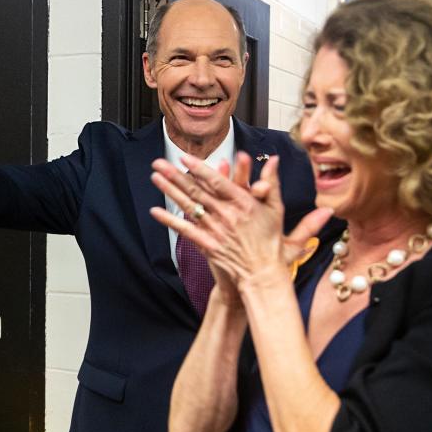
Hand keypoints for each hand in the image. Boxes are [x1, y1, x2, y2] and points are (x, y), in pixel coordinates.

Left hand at [150, 153, 331, 288]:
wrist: (263, 274)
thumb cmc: (270, 242)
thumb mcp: (276, 209)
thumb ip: (272, 183)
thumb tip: (274, 159)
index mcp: (243, 203)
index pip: (217, 181)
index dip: (199, 168)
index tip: (184, 157)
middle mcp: (227, 215)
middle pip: (197, 191)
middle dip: (176, 175)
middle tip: (159, 162)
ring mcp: (215, 230)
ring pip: (189, 206)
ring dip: (170, 191)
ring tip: (155, 177)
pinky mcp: (207, 245)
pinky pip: (185, 230)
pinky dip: (170, 220)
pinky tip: (155, 211)